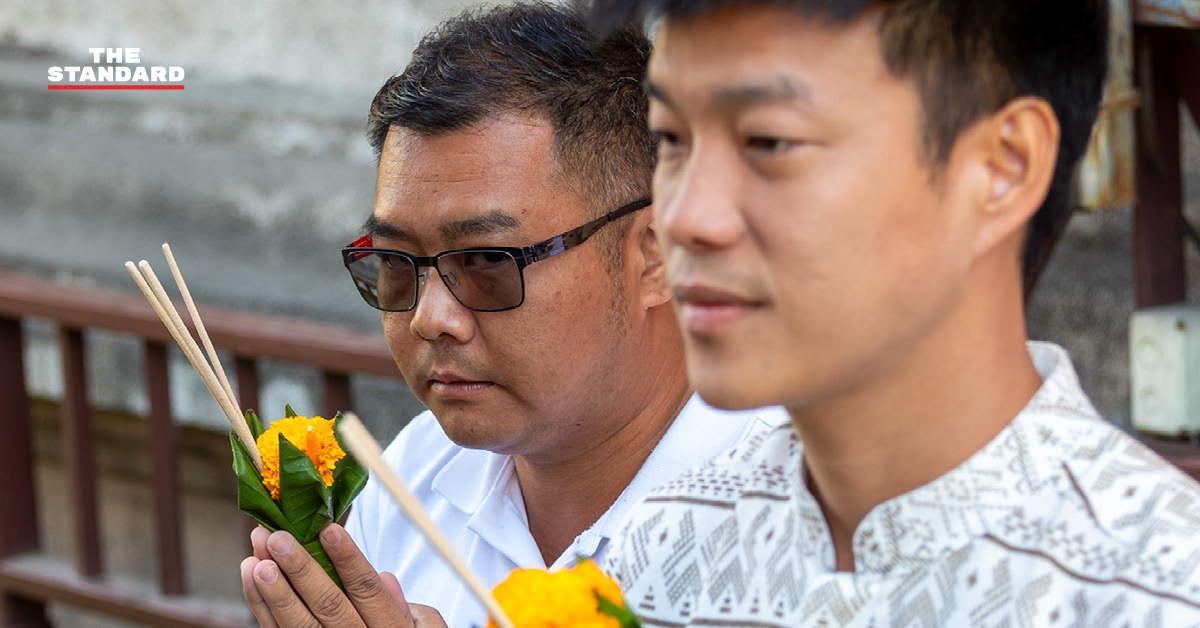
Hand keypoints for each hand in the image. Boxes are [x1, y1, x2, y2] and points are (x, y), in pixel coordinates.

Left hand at [240, 524, 447, 627]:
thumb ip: (405, 606)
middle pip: (328, 605)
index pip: (367, 589)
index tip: (329, 529)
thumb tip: (387, 580)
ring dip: (274, 589)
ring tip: (257, 558)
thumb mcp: (425, 624)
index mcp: (390, 627)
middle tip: (279, 538)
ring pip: (298, 624)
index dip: (348, 559)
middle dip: (301, 570)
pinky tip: (251, 576)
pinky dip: (261, 605)